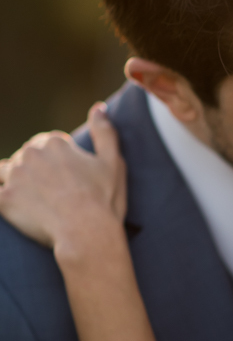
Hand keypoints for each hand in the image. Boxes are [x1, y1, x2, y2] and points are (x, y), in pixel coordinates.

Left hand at [0, 104, 124, 251]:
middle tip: (53, 195)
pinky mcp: (3, 199)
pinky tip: (12, 206)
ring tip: (32, 201)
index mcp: (54, 142)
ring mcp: (14, 176)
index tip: (69, 179)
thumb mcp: (113, 162)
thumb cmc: (103, 199)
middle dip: (35, 171)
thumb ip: (104, 132)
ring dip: (15, 181)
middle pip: (26, 157)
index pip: (48, 144)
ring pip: (5, 172)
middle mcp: (30, 153)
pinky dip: (3, 200)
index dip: (59, 162)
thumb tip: (99, 107)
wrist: (87, 233)